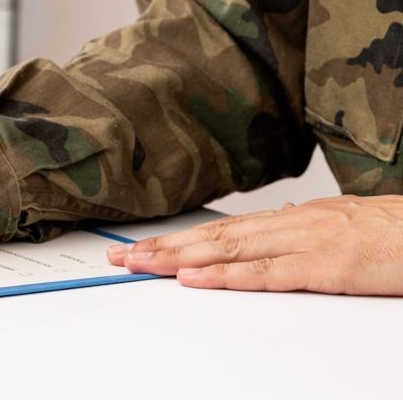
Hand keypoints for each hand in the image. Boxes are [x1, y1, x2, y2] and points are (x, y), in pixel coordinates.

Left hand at [106, 195, 402, 294]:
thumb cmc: (396, 231)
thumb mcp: (340, 227)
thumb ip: (301, 231)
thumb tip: (270, 227)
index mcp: (293, 218)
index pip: (222, 229)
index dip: (178, 238)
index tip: (141, 247)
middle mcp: (291, 225)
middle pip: (213, 237)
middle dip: (163, 247)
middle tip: (121, 257)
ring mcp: (306, 243)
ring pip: (229, 249)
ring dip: (180, 258)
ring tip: (141, 264)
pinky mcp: (326, 267)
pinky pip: (268, 272)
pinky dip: (226, 275)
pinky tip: (196, 278)